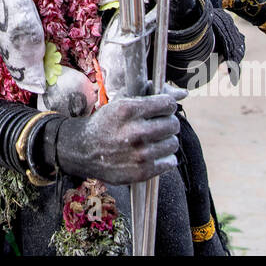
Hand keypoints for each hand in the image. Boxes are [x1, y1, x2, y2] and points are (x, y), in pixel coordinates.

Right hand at [55, 86, 185, 184]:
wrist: (82, 150)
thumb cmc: (105, 123)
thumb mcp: (122, 103)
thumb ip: (152, 95)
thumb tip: (183, 93)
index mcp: (129, 110)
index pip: (168, 104)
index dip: (167, 106)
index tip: (161, 110)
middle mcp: (135, 131)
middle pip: (173, 124)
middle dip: (167, 123)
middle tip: (157, 125)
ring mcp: (139, 154)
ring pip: (173, 143)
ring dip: (166, 141)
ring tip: (153, 140)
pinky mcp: (141, 172)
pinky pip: (170, 161)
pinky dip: (164, 158)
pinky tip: (152, 154)